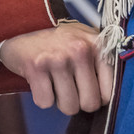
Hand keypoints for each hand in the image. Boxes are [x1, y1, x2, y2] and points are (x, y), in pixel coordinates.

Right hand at [0, 22, 114, 115]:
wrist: (23, 26)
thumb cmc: (60, 42)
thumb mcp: (87, 43)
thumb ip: (104, 65)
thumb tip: (110, 100)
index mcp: (97, 45)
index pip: (108, 93)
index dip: (96, 98)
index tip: (85, 88)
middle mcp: (80, 49)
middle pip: (89, 104)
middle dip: (78, 102)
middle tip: (68, 86)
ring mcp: (58, 58)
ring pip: (69, 107)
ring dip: (59, 100)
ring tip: (54, 81)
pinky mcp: (36, 67)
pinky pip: (45, 103)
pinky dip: (42, 96)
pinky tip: (41, 79)